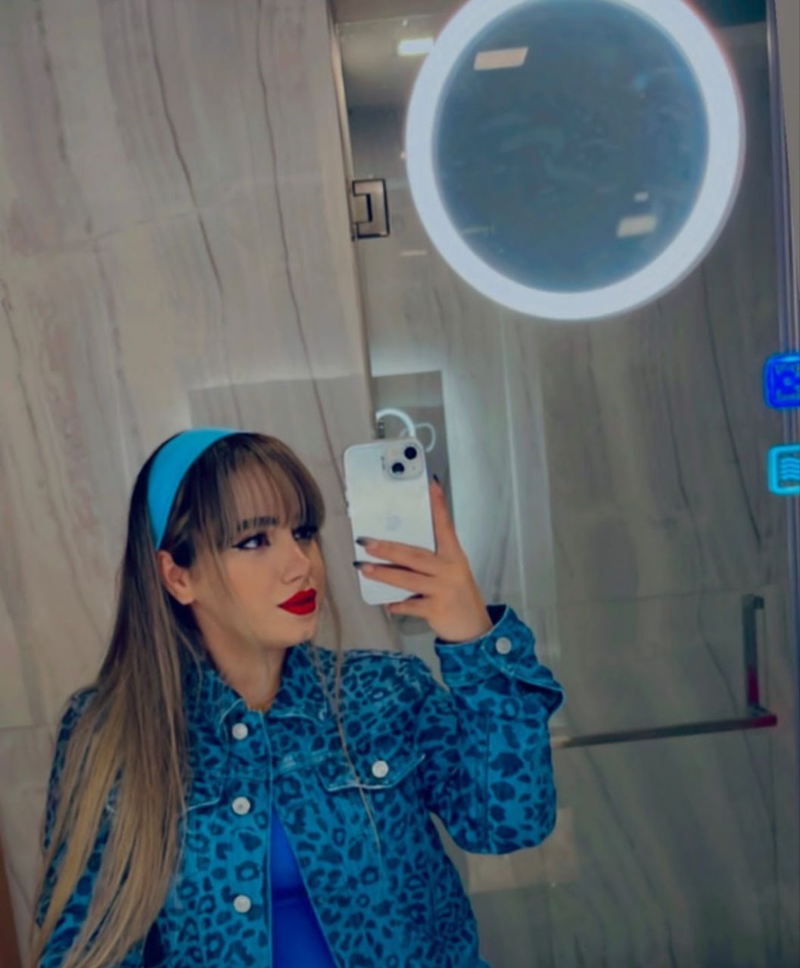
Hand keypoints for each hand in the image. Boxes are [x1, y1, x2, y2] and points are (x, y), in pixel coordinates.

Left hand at [355, 478, 493, 643]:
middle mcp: (450, 570)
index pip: (446, 526)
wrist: (474, 628)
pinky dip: (397, 605)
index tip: (432, 485)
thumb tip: (396, 553)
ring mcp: (443, 590)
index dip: (439, 506)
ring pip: (408, 579)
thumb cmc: (459, 596)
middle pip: (415, 555)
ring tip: (365, 568)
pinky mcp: (436, 609)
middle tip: (367, 542)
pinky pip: (410, 605)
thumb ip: (430, 562)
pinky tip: (388, 604)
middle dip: (388, 548)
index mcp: (454, 556)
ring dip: (384, 573)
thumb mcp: (451, 572)